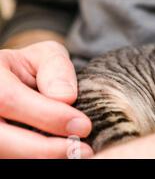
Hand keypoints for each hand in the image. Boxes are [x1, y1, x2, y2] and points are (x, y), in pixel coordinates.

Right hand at [0, 41, 92, 157]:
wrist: (15, 82)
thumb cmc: (33, 69)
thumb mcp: (46, 56)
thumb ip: (56, 69)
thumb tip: (66, 97)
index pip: (8, 98)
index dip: (47, 115)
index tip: (82, 126)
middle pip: (0, 138)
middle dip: (42, 148)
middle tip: (81, 149)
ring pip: (3, 153)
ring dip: (40, 158)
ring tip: (74, 154)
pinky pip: (8, 158)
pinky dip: (34, 160)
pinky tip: (60, 157)